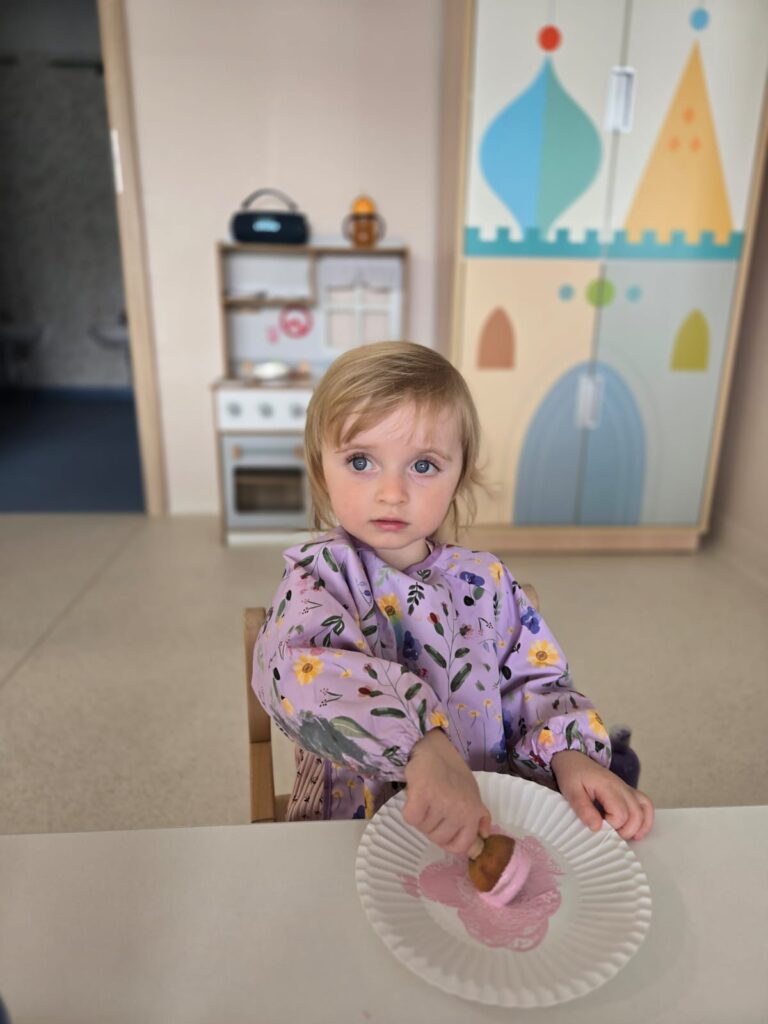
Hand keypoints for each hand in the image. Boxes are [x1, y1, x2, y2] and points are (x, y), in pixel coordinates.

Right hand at [403, 729, 491, 855]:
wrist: (434, 748)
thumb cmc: (453, 772)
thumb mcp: (472, 793)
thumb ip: (478, 817)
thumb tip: (484, 837)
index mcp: (473, 812)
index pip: (461, 846)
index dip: (449, 840)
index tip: (443, 827)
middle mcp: (460, 810)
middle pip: (439, 839)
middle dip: (432, 827)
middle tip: (432, 806)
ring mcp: (441, 803)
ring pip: (423, 829)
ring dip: (421, 817)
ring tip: (425, 798)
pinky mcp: (422, 796)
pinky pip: (411, 819)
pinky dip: (410, 811)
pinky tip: (415, 797)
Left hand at [551, 750, 653, 839]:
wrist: (575, 759)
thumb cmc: (572, 774)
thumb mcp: (571, 791)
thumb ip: (583, 808)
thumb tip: (597, 827)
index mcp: (607, 786)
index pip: (620, 814)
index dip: (611, 826)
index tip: (598, 826)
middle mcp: (622, 787)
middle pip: (636, 815)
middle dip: (625, 831)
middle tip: (609, 835)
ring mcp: (627, 789)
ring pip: (644, 810)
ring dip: (638, 828)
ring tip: (623, 836)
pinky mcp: (628, 791)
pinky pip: (646, 804)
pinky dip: (646, 819)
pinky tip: (637, 832)